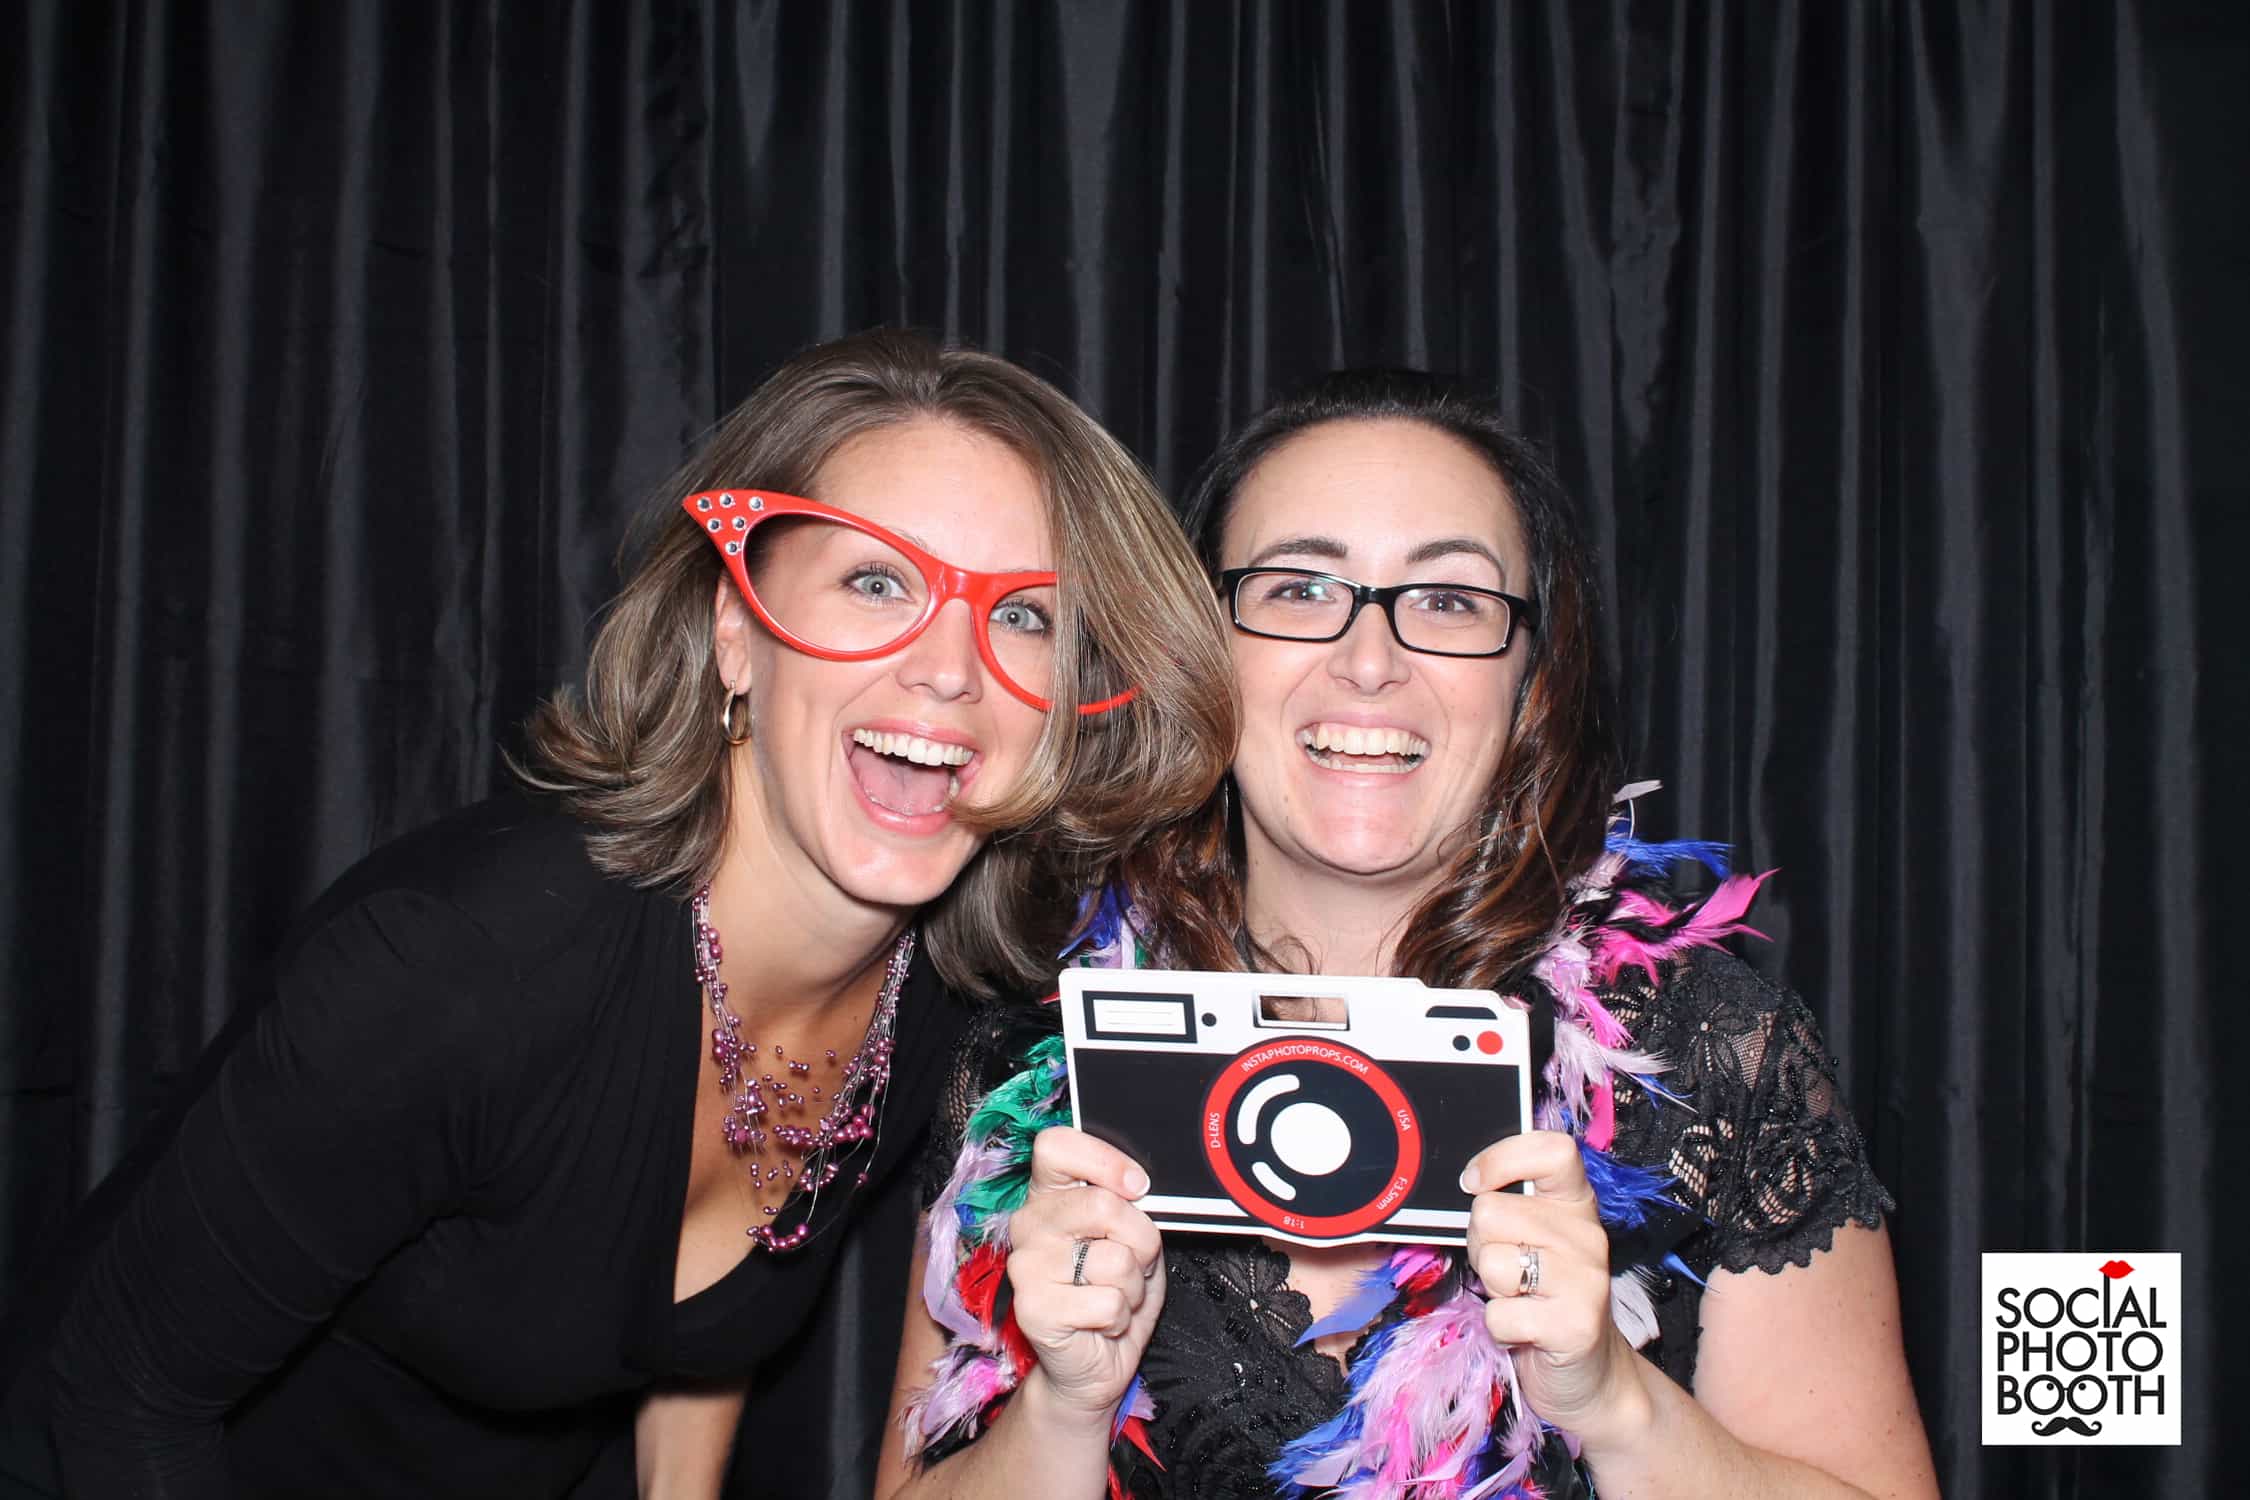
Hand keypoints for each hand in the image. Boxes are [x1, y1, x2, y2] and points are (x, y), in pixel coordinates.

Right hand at [1005, 1126, 1166, 1423]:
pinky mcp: (1033, 1308)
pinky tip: (1103, 1323)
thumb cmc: (1112, 1294)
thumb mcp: (1131, 1240)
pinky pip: (1108, 1302)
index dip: (1103, 1160)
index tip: (1136, 1186)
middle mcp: (1028, 1225)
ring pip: (1115, 1260)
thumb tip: (1138, 1187)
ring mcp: (1026, 1266)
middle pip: (1100, 1203)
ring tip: (1115, 1298)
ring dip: (1132, 1286)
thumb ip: (1128, 1207)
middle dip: (1139, 1240)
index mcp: (1048, 1197)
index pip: (1056, 1146)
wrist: (1092, 1364)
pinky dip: (1121, 1317)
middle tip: (1132, 1265)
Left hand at [1461, 1130, 1647, 1440]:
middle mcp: (1587, 1234)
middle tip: (1506, 1269)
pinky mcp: (1575, 1326)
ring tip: (1519, 1298)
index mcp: (1576, 1203)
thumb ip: (1510, 1208)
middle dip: (1479, 1244)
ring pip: (1492, 1262)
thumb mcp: (1534, 1240)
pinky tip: (1525, 1331)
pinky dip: (1499, 1329)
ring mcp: (1586, 1280)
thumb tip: (1465, 1185)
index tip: (1474, 1182)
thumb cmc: (1545, 1296)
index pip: (1551, 1149)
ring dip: (1491, 1287)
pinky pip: (1499, 1315)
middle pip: (1491, 1212)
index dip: (1501, 1159)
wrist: (1590, 1375)